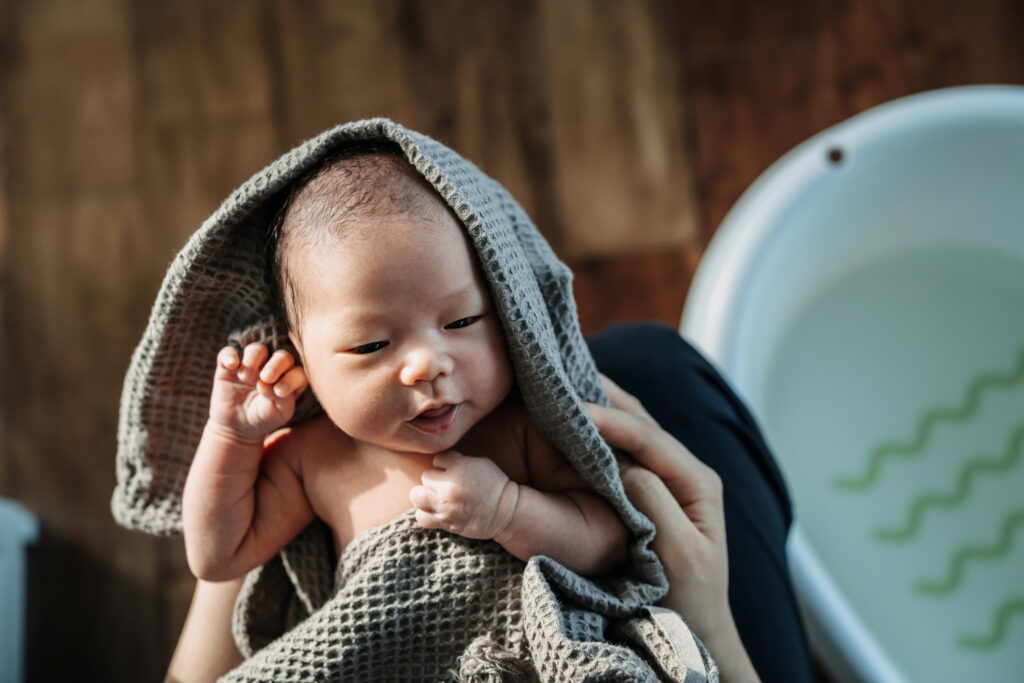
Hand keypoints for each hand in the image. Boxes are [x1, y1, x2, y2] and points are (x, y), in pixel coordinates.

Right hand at [207, 343, 308, 443]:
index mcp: (289, 379)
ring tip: (245, 377)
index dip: (291, 378)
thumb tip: (267, 383)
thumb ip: (282, 399)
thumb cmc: (264, 418)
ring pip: (257, 349)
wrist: (237, 427)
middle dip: (276, 365)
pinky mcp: (229, 366)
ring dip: (253, 359)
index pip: (297, 372)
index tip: (279, 391)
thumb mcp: (278, 414)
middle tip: (266, 377)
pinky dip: (229, 355)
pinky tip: (231, 365)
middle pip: (281, 356)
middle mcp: (273, 368)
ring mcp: (252, 365)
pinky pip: (228, 352)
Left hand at [410, 451, 518, 540]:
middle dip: (435, 480)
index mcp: (460, 467)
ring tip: (436, 498)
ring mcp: (446, 506)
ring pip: (417, 496)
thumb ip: (457, 461)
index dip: (445, 465)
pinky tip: (435, 511)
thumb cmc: (494, 484)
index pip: (437, 460)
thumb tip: (439, 462)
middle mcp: (450, 486)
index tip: (455, 472)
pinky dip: (425, 514)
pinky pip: (422, 517)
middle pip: (426, 477)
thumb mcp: (479, 463)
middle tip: (445, 486)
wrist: (507, 512)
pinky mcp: (445, 522)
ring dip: (425, 496)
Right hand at [585, 374, 759, 682]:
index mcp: (697, 480)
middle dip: (599, 397)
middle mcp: (682, 471)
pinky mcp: (644, 491)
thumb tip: (623, 466)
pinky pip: (614, 453)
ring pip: (625, 431)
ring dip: (593, 408)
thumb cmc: (690, 601)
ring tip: (554, 386)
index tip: (570, 406)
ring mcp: (664, 478)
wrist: (695, 632)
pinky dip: (589, 434)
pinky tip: (562, 422)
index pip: (649, 435)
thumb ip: (656, 505)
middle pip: (637, 420)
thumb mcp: (679, 555)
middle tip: (556, 375)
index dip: (610, 417)